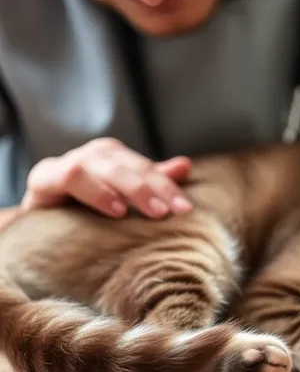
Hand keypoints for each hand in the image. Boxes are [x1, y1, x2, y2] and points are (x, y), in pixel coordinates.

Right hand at [21, 138, 193, 218]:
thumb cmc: (85, 204)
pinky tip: (116, 210)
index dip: (169, 187)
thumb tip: (186, 166)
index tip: (186, 209)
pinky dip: (98, 192)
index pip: (149, 169)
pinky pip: (73, 178)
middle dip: (157, 189)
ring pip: (107, 168)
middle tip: (172, 212)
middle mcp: (96, 154)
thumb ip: (152, 180)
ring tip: (152, 212)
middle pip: (133, 167)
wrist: (40, 216)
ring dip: (132, 189)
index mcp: (116, 156)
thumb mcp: (122, 194)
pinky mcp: (46, 177)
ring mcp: (71, 161)